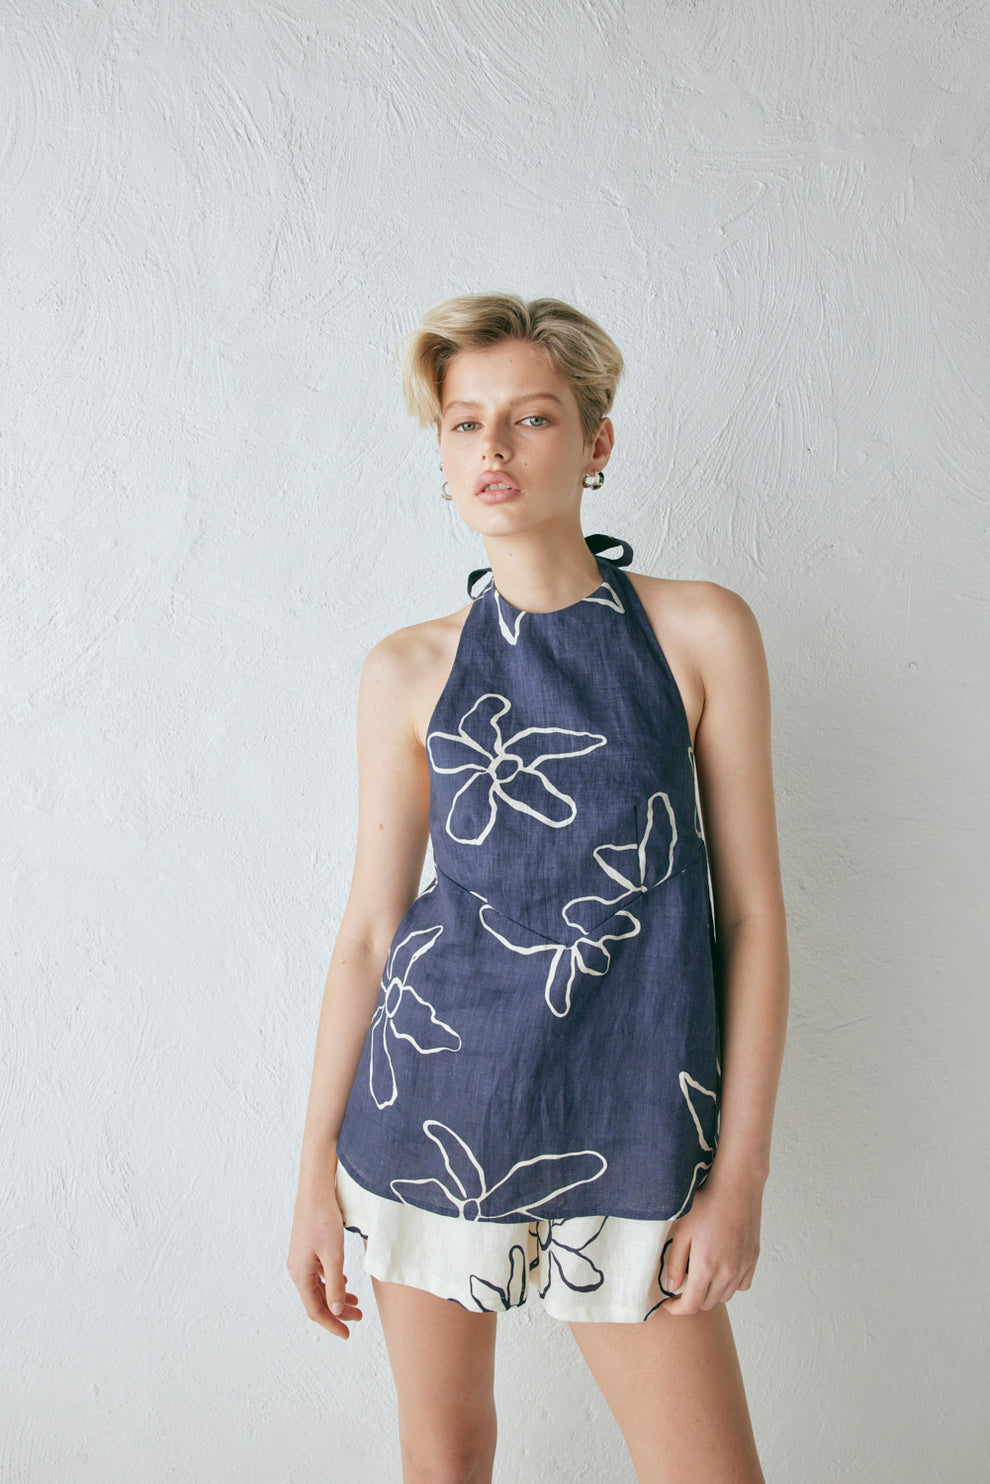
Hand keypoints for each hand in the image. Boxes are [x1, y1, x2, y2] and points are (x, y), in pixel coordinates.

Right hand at [287, 1180, 363, 1338]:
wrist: (315, 1190)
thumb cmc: (323, 1220)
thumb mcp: (333, 1255)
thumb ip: (335, 1285)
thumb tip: (335, 1311)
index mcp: (300, 1274)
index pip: (315, 1309)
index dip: (331, 1324)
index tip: (347, 1334)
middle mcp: (297, 1269)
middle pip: (317, 1299)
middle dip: (337, 1311)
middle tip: (359, 1317)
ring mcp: (302, 1258)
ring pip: (319, 1286)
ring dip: (336, 1297)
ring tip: (355, 1302)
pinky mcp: (308, 1248)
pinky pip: (319, 1274)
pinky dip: (332, 1282)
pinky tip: (344, 1283)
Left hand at [660, 1167, 762, 1315]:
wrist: (736, 1186)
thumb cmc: (706, 1204)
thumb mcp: (681, 1231)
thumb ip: (675, 1263)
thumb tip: (673, 1287)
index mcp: (706, 1268)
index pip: (691, 1306)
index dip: (676, 1309)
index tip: (668, 1303)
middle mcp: (727, 1273)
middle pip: (707, 1304)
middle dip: (691, 1299)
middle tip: (681, 1284)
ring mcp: (743, 1267)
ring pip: (724, 1296)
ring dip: (710, 1293)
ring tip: (700, 1274)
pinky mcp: (753, 1259)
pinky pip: (741, 1285)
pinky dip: (729, 1284)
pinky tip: (721, 1268)